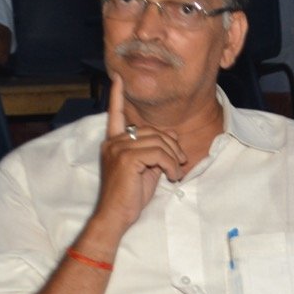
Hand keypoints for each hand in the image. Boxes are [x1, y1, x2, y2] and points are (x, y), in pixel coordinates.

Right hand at [95, 74, 187, 232]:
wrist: (116, 216)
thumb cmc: (130, 196)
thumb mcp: (147, 169)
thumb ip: (156, 150)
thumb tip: (173, 133)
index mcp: (114, 142)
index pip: (116, 114)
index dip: (117, 96)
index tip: (119, 78)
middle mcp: (114, 142)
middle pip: (152, 131)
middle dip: (172, 145)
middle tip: (179, 163)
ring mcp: (118, 149)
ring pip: (158, 142)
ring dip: (174, 157)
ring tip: (175, 172)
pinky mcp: (126, 159)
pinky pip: (159, 153)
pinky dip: (171, 165)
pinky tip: (171, 176)